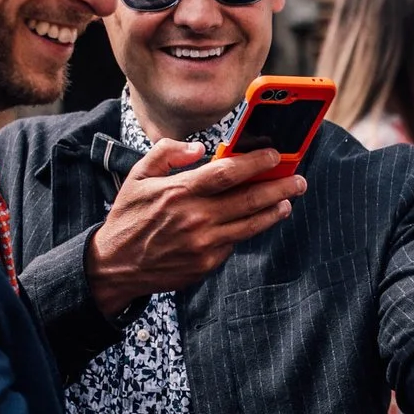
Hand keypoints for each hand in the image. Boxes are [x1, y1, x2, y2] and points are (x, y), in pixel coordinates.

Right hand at [84, 140, 303, 318]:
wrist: (115, 265)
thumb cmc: (129, 217)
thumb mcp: (138, 176)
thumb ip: (167, 154)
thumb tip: (199, 148)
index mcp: (179, 191)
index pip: (227, 172)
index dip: (256, 162)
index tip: (274, 155)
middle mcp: (195, 217)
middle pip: (249, 199)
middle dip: (280, 188)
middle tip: (298, 180)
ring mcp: (203, 243)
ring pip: (251, 224)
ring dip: (274, 211)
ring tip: (287, 201)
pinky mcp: (207, 263)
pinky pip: (234, 242)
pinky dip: (247, 230)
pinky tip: (256, 221)